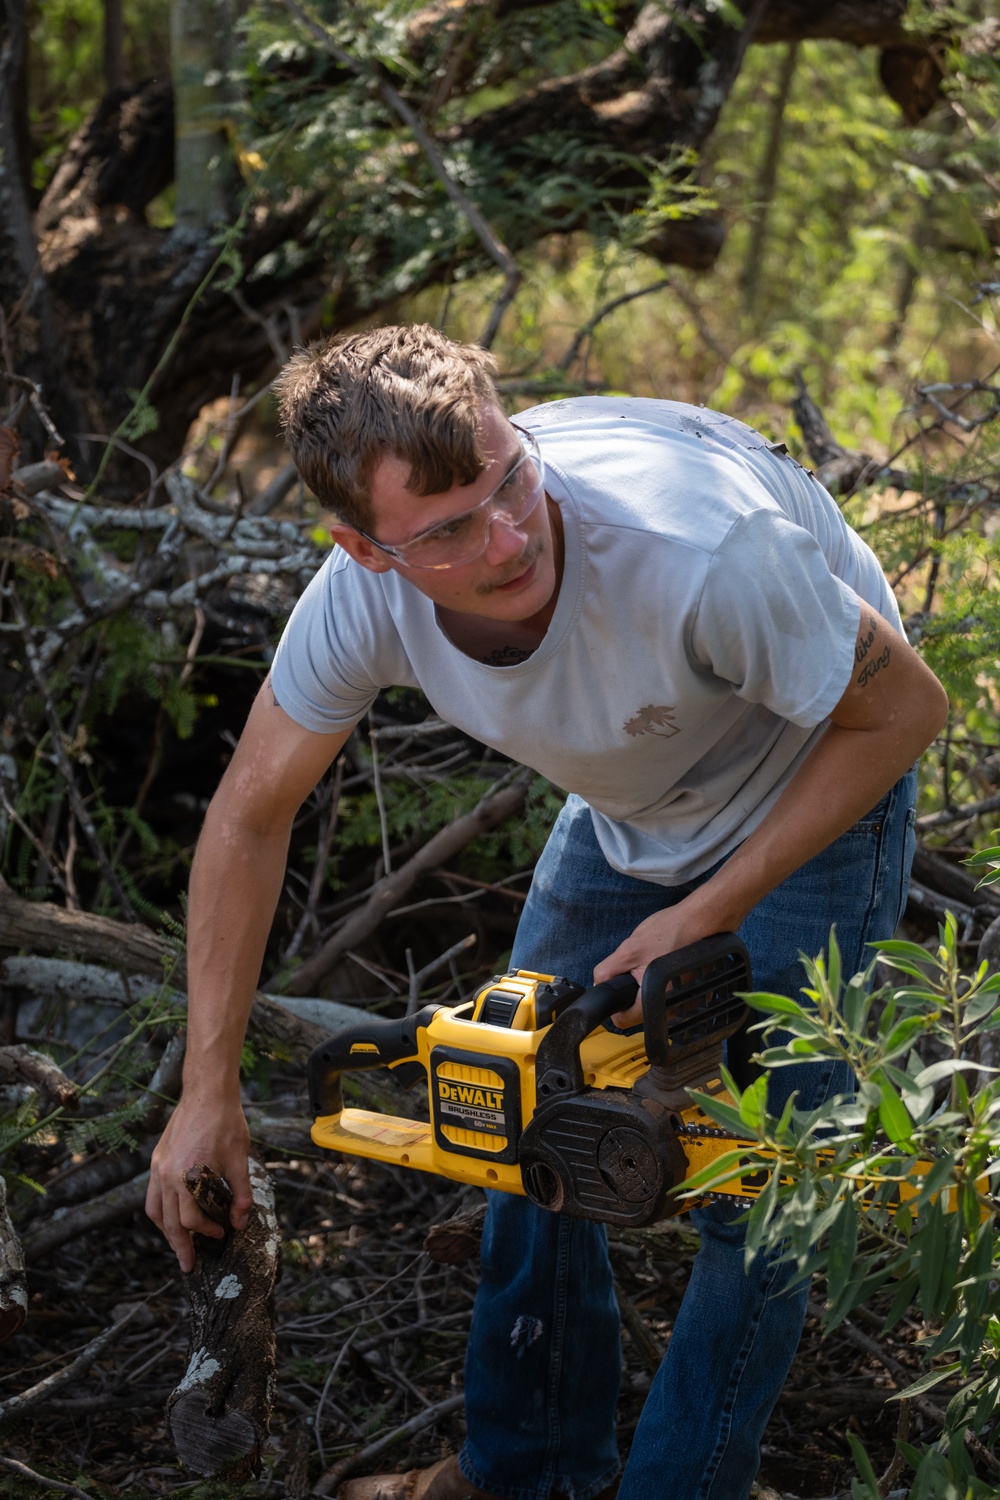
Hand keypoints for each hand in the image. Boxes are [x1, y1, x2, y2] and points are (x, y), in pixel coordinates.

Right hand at [146, 1095, 253, 1272]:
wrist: (207, 1092)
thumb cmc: (226, 1123)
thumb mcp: (240, 1159)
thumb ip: (240, 1194)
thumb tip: (240, 1222)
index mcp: (187, 1176)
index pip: (190, 1220)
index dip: (206, 1232)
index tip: (220, 1234)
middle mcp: (166, 1174)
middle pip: (168, 1222)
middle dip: (179, 1247)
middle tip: (188, 1266)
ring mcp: (158, 1166)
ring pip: (154, 1210)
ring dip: (166, 1231)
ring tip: (178, 1244)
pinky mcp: (157, 1158)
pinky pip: (152, 1194)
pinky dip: (160, 1210)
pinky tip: (172, 1214)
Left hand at [592, 894, 722, 1027]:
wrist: (698, 922)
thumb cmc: (669, 933)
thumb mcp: (628, 950)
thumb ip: (607, 971)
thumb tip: (598, 984)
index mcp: (654, 1001)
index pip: (622, 1020)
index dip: (615, 1004)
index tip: (618, 988)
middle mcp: (673, 1008)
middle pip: (638, 1012)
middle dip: (633, 992)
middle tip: (638, 968)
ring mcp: (685, 1002)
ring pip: (653, 1003)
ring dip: (648, 987)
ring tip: (653, 964)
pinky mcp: (692, 993)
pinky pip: (668, 995)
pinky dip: (663, 984)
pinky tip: (665, 965)